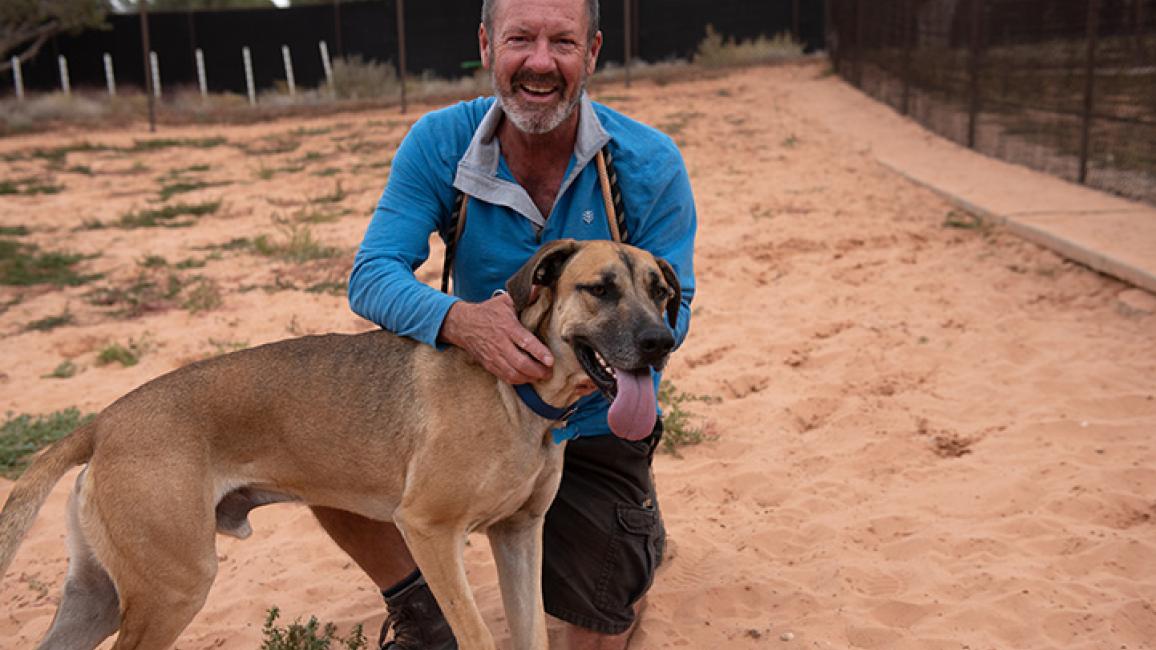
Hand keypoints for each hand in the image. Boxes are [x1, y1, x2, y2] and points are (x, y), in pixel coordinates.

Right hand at [439, 293, 553, 383]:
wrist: (463, 325)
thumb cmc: (487, 312)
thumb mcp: (504, 301)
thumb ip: (524, 296)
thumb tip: (541, 288)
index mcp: (507, 327)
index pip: (525, 342)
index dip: (539, 352)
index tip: (550, 360)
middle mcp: (500, 343)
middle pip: (520, 363)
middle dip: (537, 371)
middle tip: (549, 372)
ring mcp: (494, 356)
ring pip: (513, 373)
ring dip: (529, 378)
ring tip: (541, 377)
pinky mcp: (489, 364)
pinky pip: (505, 377)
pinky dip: (518, 381)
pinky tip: (527, 378)